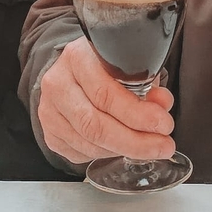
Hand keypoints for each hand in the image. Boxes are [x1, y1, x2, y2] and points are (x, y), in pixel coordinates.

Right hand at [38, 36, 175, 163]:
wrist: (72, 70)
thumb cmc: (102, 65)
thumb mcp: (126, 64)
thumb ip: (146, 83)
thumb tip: (162, 104)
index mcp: (77, 58)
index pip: (105, 94)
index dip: (137, 114)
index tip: (163, 124)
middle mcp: (57, 83)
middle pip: (94, 125)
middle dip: (135, 141)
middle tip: (163, 145)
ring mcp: (49, 110)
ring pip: (89, 143)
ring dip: (124, 150)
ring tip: (149, 146)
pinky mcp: (49, 133)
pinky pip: (81, 153)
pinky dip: (107, 154)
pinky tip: (122, 146)